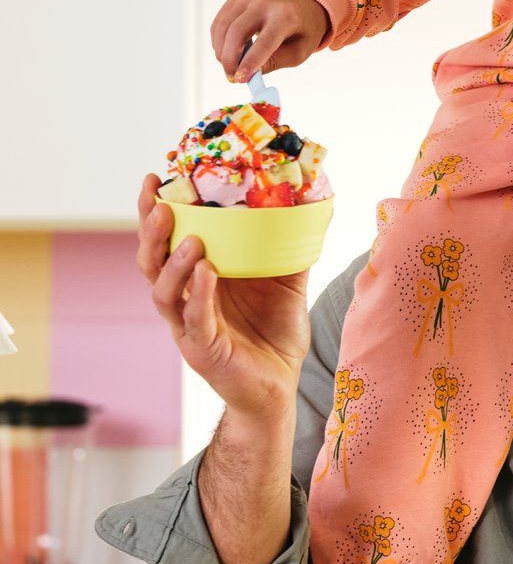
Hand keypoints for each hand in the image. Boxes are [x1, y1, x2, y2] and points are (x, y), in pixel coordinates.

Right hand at [136, 174, 309, 419]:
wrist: (281, 385)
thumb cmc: (275, 331)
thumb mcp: (287, 281)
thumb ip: (291, 247)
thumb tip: (311, 206)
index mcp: (197, 276)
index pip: (166, 238)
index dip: (154, 210)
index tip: (154, 178)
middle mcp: (184, 297)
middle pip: (151, 261)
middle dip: (150, 231)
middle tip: (158, 203)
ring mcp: (188, 324)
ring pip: (163, 291)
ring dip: (174, 262)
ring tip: (191, 239)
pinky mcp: (201, 349)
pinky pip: (194, 320)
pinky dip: (198, 296)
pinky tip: (207, 274)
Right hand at [210, 0, 328, 81]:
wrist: (302, 7)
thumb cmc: (301, 32)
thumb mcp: (298, 52)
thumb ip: (274, 63)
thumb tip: (247, 75)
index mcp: (286, 16)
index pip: (265, 40)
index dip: (250, 61)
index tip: (240, 79)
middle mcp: (266, 1)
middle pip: (238, 31)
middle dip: (229, 59)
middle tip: (232, 77)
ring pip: (223, 26)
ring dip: (221, 51)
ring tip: (231, 66)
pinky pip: (219, 22)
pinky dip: (218, 41)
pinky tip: (228, 51)